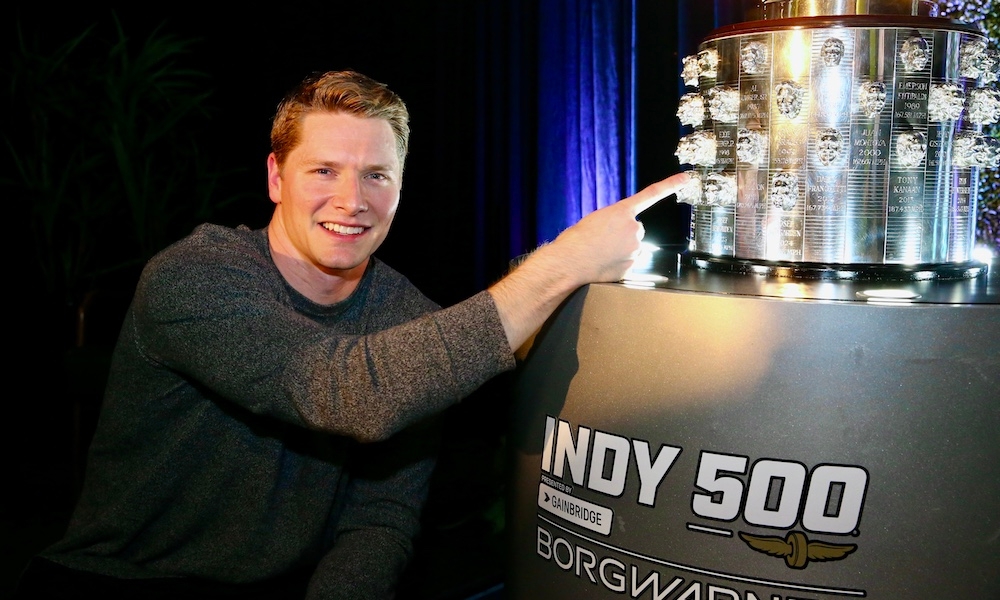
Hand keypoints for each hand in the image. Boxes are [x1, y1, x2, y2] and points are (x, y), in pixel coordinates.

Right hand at [546, 171, 691, 286]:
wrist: (569, 262)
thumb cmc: (576, 240)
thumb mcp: (594, 221)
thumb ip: (613, 223)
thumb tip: (620, 236)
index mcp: (622, 212)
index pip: (651, 194)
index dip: (670, 185)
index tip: (686, 178)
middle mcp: (634, 228)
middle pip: (634, 230)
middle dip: (622, 235)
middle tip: (602, 241)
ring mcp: (635, 248)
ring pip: (632, 248)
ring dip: (620, 250)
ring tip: (601, 253)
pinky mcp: (632, 267)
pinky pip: (628, 263)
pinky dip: (619, 264)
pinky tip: (604, 264)